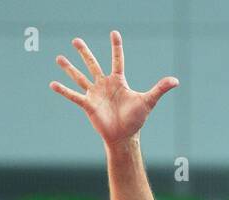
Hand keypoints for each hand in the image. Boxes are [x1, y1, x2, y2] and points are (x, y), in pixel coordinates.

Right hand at [50, 31, 177, 145]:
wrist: (124, 137)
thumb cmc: (136, 120)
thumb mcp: (148, 101)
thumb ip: (160, 89)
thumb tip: (176, 80)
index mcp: (118, 81)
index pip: (117, 60)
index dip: (116, 47)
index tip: (114, 33)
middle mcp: (104, 85)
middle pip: (93, 64)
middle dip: (84, 52)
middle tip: (76, 40)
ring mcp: (95, 94)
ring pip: (80, 77)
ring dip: (69, 68)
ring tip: (59, 58)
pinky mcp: (88, 105)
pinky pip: (73, 96)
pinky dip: (63, 90)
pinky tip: (52, 84)